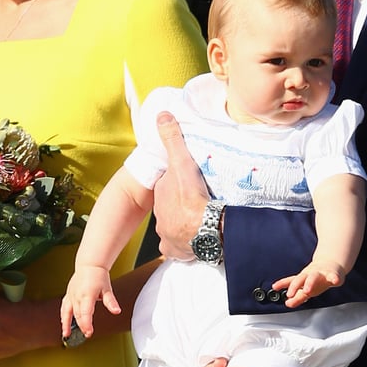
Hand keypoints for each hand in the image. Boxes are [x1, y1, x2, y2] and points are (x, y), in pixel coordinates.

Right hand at [61, 267, 120, 338]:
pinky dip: (63, 316)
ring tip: (67, 334)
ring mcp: (71, 295)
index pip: (86, 312)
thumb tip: (117, 311)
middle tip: (87, 334)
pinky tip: (64, 323)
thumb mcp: (107, 289)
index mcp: (87, 294)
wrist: (89, 265)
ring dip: (67, 324)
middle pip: (78, 314)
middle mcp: (77, 295)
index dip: (87, 324)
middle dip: (81, 325)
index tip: (89, 332)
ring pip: (68, 312)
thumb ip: (111, 302)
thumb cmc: (99, 276)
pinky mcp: (68, 294)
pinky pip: (64, 307)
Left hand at [152, 111, 209, 259]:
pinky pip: (178, 248)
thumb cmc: (193, 197)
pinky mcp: (176, 251)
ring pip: (174, 228)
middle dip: (180, 205)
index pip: (167, 187)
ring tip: (199, 221)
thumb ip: (172, 139)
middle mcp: (160, 217)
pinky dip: (184, 245)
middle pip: (171, 208)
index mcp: (161, 196)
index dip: (177, 184)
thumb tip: (161, 115)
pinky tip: (194, 241)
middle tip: (197, 202)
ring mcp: (167, 236)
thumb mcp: (182, 163)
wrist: (205, 229)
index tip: (190, 184)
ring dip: (183, 225)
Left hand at [273, 262, 344, 307]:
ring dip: (309, 283)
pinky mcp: (333, 274)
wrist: (330, 265)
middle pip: (300, 278)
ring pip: (314, 277)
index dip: (283, 285)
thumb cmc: (315, 278)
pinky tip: (335, 281)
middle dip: (295, 286)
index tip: (276, 289)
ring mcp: (321, 274)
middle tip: (290, 294)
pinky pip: (334, 276)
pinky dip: (335, 279)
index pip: (292, 282)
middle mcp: (310, 275)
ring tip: (306, 291)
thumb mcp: (305, 286)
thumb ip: (297, 296)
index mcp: (303, 278)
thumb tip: (287, 303)